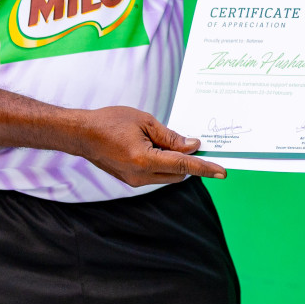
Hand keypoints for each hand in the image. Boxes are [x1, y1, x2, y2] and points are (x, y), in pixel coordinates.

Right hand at [69, 106, 225, 186]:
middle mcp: (140, 176)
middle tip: (194, 143)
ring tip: (168, 141)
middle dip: (189, 162)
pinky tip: (158, 148)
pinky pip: (156, 175)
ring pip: (168, 176)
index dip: (205, 168)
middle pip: (178, 174)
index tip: (222, 172)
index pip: (183, 166)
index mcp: (144, 160)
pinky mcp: (130, 180)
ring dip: (176, 163)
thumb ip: (170, 137)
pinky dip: (163, 164)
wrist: (82, 134)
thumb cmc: (110, 122)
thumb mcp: (144, 122)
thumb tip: (192, 146)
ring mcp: (134, 181)